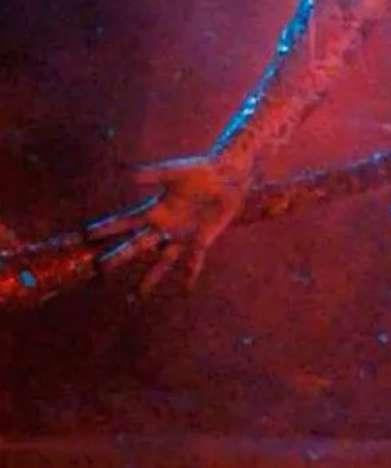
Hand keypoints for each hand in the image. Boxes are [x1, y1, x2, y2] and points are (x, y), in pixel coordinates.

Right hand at [86, 153, 250, 294]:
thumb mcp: (174, 172)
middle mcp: (164, 227)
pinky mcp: (200, 240)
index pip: (125, 222)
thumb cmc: (200, 170)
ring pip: (160, 261)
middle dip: (118, 257)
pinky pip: (194, 261)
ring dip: (148, 279)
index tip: (85, 236)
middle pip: (136, 245)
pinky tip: (185, 290)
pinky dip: (189, 275)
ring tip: (135, 297)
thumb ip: (152, 174)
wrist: (228, 177)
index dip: (106, 228)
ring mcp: (181, 236)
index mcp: (155, 210)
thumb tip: (128, 174)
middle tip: (99, 270)